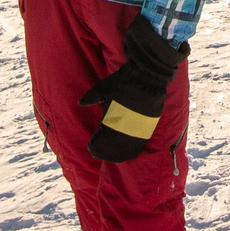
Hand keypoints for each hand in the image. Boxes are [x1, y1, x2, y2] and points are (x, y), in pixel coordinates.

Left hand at [79, 16, 187, 160]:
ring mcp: (138, 129)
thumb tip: (81, 103)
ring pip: (126, 150)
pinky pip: (138, 145)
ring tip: (110, 155)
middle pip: (113, 149)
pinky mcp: (148, 127)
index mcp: (112, 119)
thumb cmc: (124, 80)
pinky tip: (125, 152)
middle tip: (97, 151)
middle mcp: (125, 127)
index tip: (91, 146)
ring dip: (117, 154)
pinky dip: (131, 150)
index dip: (95, 146)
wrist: (148, 75)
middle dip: (104, 152)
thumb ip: (92, 96)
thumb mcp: (104, 86)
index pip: (102, 141)